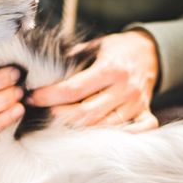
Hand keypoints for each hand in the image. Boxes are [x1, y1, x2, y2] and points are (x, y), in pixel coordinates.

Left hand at [27, 30, 159, 132]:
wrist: (150, 50)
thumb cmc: (117, 49)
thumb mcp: (96, 45)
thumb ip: (72, 59)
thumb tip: (41, 70)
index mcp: (111, 68)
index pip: (73, 89)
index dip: (49, 96)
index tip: (32, 97)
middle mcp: (125, 89)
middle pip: (86, 113)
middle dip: (59, 116)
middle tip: (43, 113)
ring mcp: (136, 104)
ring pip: (104, 127)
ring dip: (80, 129)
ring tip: (61, 124)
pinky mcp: (144, 113)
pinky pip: (138, 131)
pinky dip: (120, 136)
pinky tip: (98, 136)